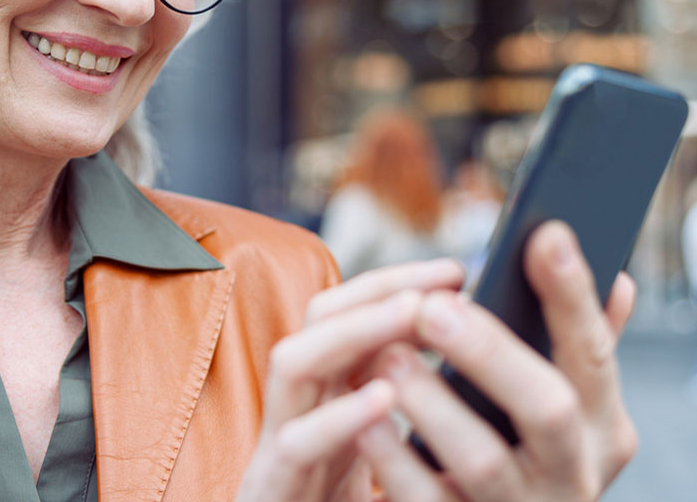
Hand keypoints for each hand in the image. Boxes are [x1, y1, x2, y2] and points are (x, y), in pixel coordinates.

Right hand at [237, 259, 465, 501]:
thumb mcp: (388, 454)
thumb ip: (414, 403)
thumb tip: (480, 354)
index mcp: (330, 394)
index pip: (350, 313)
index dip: (397, 282)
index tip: (457, 270)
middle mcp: (301, 408)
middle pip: (318, 320)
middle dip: (379, 289)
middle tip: (443, 279)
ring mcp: (280, 445)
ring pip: (294, 363)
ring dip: (354, 332)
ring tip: (414, 314)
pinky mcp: (270, 490)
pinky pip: (297, 446)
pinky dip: (339, 417)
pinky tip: (384, 401)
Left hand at [360, 221, 637, 501]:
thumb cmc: (534, 457)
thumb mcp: (574, 414)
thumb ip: (581, 352)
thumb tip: (617, 281)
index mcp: (600, 428)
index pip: (593, 354)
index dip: (572, 296)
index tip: (544, 235)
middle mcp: (571, 473)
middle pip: (546, 408)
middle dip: (490, 351)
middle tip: (433, 307)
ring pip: (481, 460)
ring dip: (433, 403)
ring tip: (388, 354)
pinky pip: (425, 500)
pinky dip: (393, 458)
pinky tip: (365, 419)